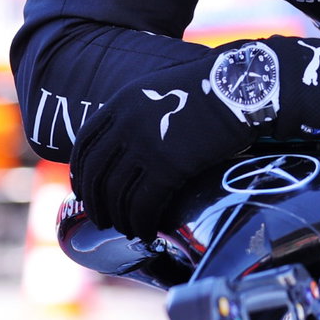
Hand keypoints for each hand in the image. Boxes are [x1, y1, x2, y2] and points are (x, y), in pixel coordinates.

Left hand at [70, 56, 254, 239]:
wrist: (238, 88)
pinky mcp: (168, 167)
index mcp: (120, 104)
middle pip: (96, 174)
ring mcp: (145, 146)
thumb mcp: (159, 90)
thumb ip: (136, 114)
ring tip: (128, 229)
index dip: (80, 174)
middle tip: (102, 220)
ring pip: (117, 194)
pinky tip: (148, 231)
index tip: (84, 192)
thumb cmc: (207, 89)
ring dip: (119, 218)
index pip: (84, 145)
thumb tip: (128, 144)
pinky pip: (144, 205)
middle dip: (95, 203)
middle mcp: (126, 124)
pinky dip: (141, 223)